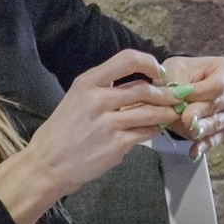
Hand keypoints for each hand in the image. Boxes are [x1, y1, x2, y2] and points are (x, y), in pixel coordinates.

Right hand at [0, 49, 181, 223]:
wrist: (47, 164)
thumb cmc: (63, 131)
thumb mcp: (77, 99)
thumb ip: (106, 89)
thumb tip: (141, 86)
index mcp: (88, 82)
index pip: (127, 59)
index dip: (150, 63)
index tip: (159, 73)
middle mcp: (98, 98)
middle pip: (144, 89)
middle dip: (165, 93)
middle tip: (175, 97)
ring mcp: (107, 123)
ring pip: (150, 112)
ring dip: (166, 112)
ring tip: (173, 113)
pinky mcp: (115, 144)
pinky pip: (145, 132)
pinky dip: (155, 130)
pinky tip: (155, 129)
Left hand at [161, 55, 223, 158]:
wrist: (173, 89)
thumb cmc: (177, 74)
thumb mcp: (174, 71)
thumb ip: (178, 86)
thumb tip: (181, 102)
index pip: (219, 84)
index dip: (201, 91)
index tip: (182, 95)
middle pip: (220, 104)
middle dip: (201, 111)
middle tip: (185, 117)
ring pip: (219, 122)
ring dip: (203, 128)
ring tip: (190, 131)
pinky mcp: (222, 130)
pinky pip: (216, 139)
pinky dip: (203, 145)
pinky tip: (194, 151)